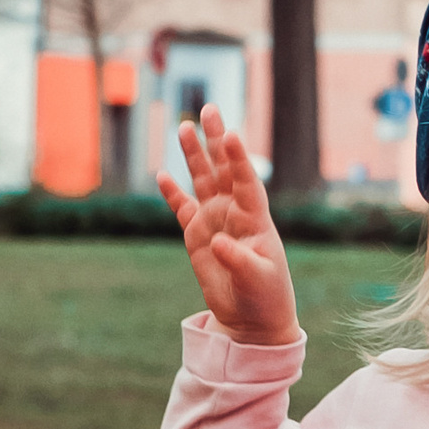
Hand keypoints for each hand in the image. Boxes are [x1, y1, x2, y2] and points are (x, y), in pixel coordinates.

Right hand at [159, 104, 298, 346]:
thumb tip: (220, 243)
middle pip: (223, 169)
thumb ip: (239, 260)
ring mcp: (215, 222)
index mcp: (255, 219)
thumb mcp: (257, 280)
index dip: (239, 159)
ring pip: (202, 181)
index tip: (232, 134)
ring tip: (184, 127)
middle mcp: (234, 213)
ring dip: (194, 156)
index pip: (246, 182)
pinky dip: (173, 193)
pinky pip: (182, 208)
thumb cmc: (265, 298)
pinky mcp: (197, 236)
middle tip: (209, 109)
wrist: (253, 320)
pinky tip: (162, 175)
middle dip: (215, 140)